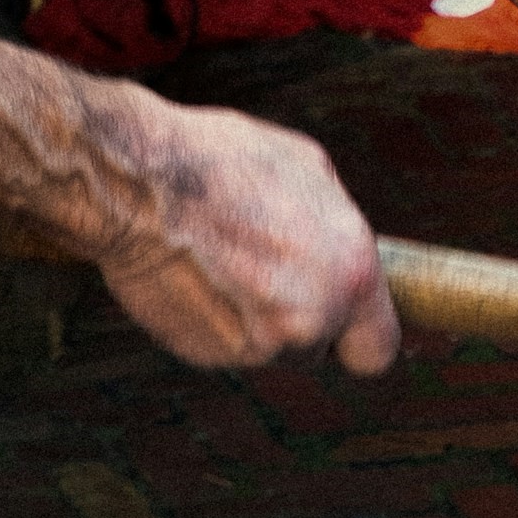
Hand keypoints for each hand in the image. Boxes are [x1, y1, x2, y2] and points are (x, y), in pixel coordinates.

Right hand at [86, 92, 399, 374]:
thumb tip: (342, 248)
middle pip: (317, 349)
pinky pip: (223, 347)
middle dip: (298, 322)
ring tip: (224, 262)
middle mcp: (316, 319)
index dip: (357, 337)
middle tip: (264, 273)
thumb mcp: (310, 170)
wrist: (139, 183)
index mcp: (355, 274)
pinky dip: (213, 321)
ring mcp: (261, 345)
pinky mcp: (209, 355)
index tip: (341, 325)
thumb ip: (337, 227)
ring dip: (253, 320)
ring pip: (268, 348)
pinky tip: (196, 275)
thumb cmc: (223, 163)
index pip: (377, 348)